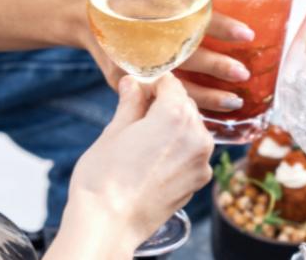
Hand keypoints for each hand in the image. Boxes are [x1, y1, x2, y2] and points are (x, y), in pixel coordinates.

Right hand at [45, 74, 214, 258]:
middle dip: (163, 104)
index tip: (136, 88)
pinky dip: (178, 149)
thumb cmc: (104, 177)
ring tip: (144, 139)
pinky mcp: (199, 181)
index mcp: (174, 114)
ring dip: (172, 127)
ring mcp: (201, 160)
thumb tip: (133, 83)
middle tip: (136, 113)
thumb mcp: (113, 131)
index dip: (151, 82)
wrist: (109, 223)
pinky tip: (154, 160)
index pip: (170, 82)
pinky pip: (192, 152)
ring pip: (191, 128)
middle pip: (184, 104)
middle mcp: (197, 134)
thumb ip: (130, 103)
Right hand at [74, 5, 255, 112]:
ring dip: (205, 95)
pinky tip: (206, 111)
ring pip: (172, 84)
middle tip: (243, 73)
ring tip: (234, 101)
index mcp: (151, 4)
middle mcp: (141, 36)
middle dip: (216, 67)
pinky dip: (182, 103)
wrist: (79, 7)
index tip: (248, 34)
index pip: (193, 16)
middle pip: (185, 55)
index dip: (222, 26)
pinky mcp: (125, 78)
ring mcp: (131, 61)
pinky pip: (157, 95)